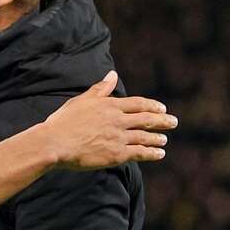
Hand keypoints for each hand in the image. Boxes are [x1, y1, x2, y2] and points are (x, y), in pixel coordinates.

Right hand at [43, 71, 176, 169]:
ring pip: (145, 137)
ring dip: (157, 138)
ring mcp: (118, 138)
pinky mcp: (117, 154)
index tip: (162, 108)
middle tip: (173, 122)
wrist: (56, 143)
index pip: (138, 104)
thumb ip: (100, 89)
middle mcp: (117, 120)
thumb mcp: (81, 101)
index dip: (152, 106)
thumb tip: (112, 74)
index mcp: (109, 106)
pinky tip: (159, 153)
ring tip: (164, 140)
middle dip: (162, 121)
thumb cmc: (64, 121)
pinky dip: (152, 153)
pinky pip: (140, 153)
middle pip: (147, 119)